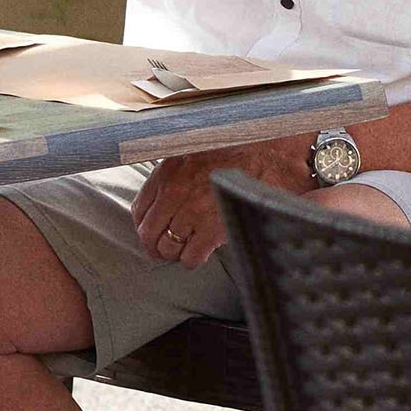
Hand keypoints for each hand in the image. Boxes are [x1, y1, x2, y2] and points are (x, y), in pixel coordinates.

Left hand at [127, 137, 310, 268]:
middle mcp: (175, 192)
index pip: (140, 209)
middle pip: (149, 233)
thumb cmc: (238, 151)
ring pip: (168, 248)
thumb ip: (176, 173)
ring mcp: (192, 212)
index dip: (144, 225)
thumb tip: (165, 195)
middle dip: (156, 245)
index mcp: (168, 171)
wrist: (271, 156)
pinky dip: (194, 259)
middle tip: (165, 250)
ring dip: (176, 253)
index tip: (153, 231)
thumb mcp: (196, 151)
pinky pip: (191, 257)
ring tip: (188, 249)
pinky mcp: (212, 230)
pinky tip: (203, 252)